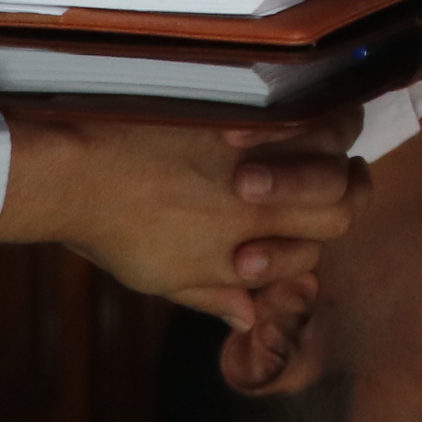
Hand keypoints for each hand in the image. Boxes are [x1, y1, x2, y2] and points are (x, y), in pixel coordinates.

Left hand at [0, 107, 365, 329]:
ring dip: (328, 146)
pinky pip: (296, 103)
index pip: (317, 246)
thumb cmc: (114, 231)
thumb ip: (215, 295)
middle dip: (339, 193)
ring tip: (306, 148)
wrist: (76, 174)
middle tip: (318, 190)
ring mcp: (258, 146)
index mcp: (251, 242)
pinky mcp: (240, 109)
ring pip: (337, 136)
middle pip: (345, 193)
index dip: (306, 248)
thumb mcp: (165, 279)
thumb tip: (252, 317)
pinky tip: (274, 125)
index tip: (270, 244)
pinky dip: (301, 114)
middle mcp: (265, 195)